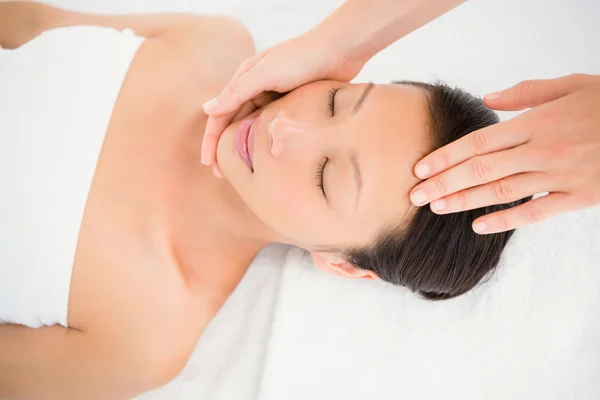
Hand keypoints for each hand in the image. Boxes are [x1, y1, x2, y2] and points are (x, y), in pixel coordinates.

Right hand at [201, 30, 363, 167]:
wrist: (339, 50)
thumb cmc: (301, 58)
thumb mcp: (265, 74)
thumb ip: (237, 92)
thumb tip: (207, 110)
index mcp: (244, 80)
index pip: (220, 115)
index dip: (212, 140)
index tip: (209, 164)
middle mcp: (256, 89)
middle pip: (234, 124)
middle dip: (226, 149)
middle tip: (223, 175)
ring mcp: (275, 98)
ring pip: (253, 128)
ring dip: (246, 147)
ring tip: (243, 172)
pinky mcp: (293, 105)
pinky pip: (274, 127)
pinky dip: (266, 142)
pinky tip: (269, 159)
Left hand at [409, 73, 599, 233]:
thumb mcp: (571, 85)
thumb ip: (526, 93)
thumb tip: (487, 98)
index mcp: (536, 123)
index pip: (479, 143)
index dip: (446, 157)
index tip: (420, 168)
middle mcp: (543, 151)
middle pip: (481, 171)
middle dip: (443, 184)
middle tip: (414, 195)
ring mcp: (560, 177)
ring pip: (501, 193)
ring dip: (464, 202)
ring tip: (436, 208)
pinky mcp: (578, 198)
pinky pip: (535, 213)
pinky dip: (506, 220)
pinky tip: (479, 225)